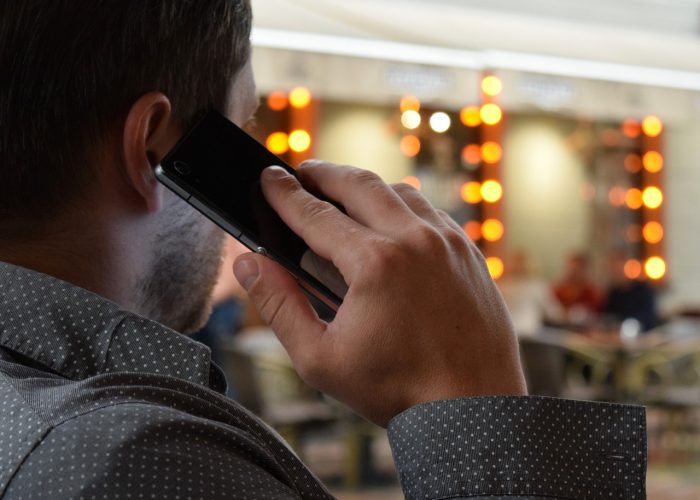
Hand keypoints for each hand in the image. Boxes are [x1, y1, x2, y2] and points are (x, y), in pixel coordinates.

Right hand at [233, 162, 525, 425]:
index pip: (315, 214)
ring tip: (340, 190)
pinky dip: (401, 203)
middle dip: (323, 173)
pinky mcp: (468, 251)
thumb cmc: (397, 389)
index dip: (284, 194)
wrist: (473, 407)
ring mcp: (447, 241)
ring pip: (398, 191)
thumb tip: (249, 264)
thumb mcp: (320, 358)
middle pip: (358, 185)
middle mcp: (414, 240)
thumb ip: (279, 305)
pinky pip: (429, 210)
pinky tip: (388, 215)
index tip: (267, 177)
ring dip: (364, 185)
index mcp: (374, 263)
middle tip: (301, 172)